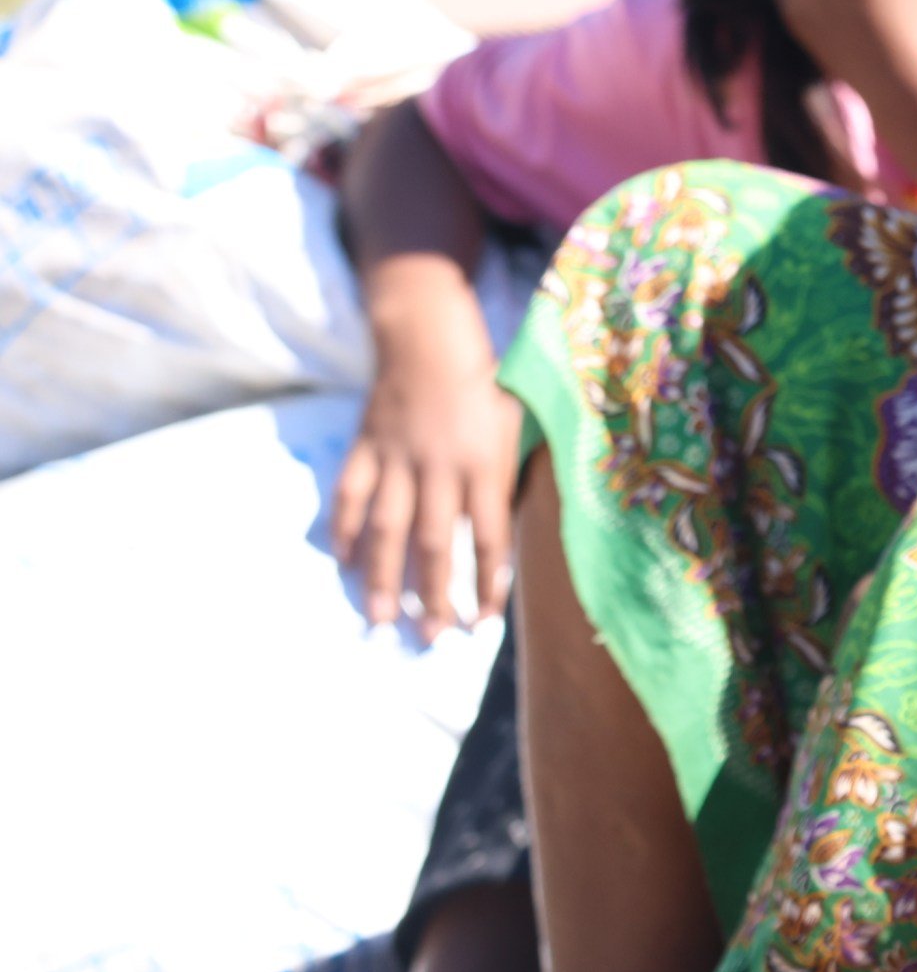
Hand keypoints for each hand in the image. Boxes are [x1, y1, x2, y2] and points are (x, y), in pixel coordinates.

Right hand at [330, 305, 518, 634]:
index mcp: (487, 460)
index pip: (491, 535)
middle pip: (435, 542)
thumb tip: (506, 533)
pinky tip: (345, 561)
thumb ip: (509, 474)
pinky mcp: (365, 446)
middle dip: (433, 594)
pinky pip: (350, 495)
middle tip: (431, 637)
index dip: (487, 582)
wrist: (428, 334)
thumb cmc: (485, 381)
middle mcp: (440, 464)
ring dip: (383, 577)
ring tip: (380, 619)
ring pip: (387, 527)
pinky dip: (345, 530)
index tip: (483, 622)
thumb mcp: (517, 421)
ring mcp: (396, 456)